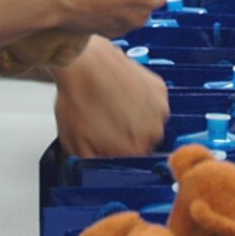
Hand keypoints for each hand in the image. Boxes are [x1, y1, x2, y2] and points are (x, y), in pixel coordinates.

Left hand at [54, 37, 169, 157]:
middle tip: (108, 122)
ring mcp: (159, 109)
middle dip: (128, 137)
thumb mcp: (74, 142)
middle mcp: (153, 133)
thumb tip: (97, 173)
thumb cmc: (78, 97)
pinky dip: (143, 101)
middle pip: (143, 145)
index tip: (107, 144)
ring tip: (115, 106)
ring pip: (151, 124)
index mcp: (133, 150)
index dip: (116, 154)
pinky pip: (154, 103)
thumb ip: (91, 164)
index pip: (131, 164)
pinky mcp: (160, 89)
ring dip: (137, 119)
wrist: (85, 62)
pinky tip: (124, 94)